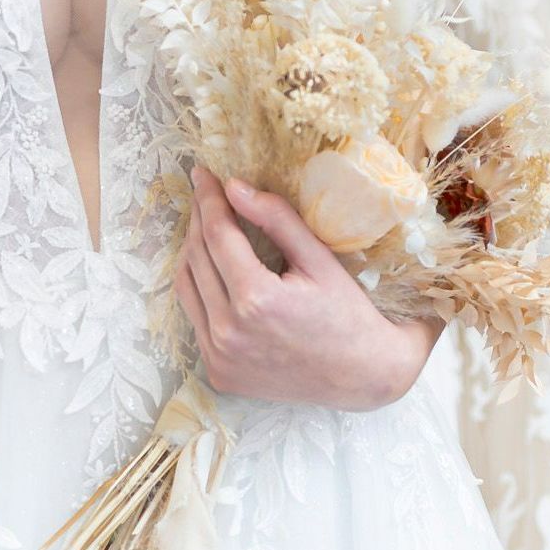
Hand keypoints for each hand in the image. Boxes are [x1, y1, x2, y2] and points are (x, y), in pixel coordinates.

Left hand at [174, 167, 444, 412]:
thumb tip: (234, 187)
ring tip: (207, 227)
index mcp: (256, 300)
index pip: (218, 234)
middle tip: (205, 193)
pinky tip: (215, 270)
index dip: (208, 199)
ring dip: (193, 252)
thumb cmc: (347, 313)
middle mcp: (229, 332)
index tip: (203, 173)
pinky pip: (195, 318)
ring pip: (187, 287)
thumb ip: (276, 219)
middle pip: (197, 258)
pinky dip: (200, 288)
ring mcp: (219, 357)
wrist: (361, 375)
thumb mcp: (319, 258)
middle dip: (199, 219)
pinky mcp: (217, 372)